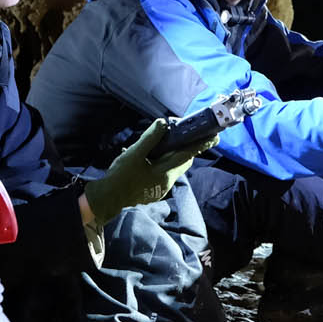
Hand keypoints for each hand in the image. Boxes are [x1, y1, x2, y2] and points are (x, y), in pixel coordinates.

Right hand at [82, 117, 197, 225]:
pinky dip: (162, 163)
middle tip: (188, 135)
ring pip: (172, 168)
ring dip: (172, 155)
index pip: (187, 155)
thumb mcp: (134, 154)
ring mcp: (161, 188)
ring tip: (164, 143)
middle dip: (187, 149)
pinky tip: (149, 157)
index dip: (200, 144)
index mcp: (165, 173)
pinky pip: (163, 173)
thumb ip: (150, 138)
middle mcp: (167, 181)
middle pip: (182, 162)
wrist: (108, 198)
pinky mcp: (154, 190)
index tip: (215, 137)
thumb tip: (163, 123)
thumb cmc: (121, 176)